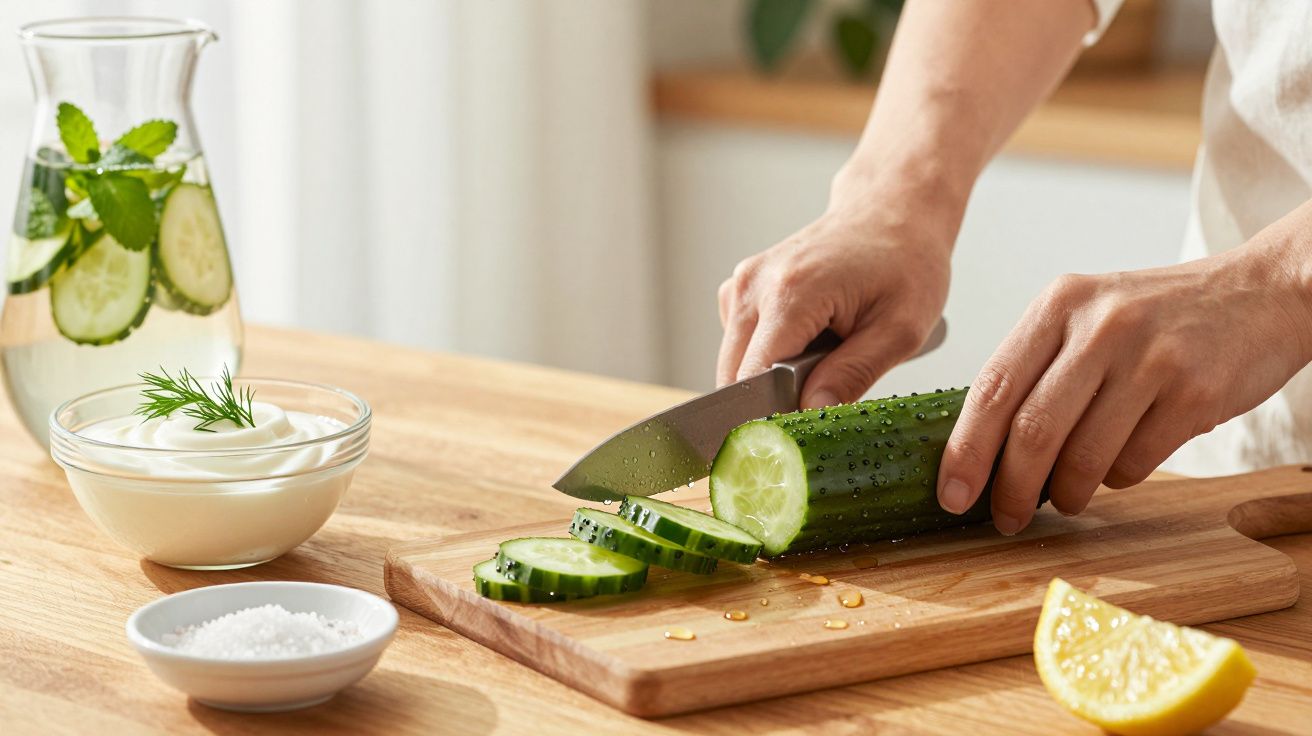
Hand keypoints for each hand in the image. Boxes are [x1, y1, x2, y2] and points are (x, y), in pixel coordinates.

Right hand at [717, 175, 956, 407]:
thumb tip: (811, 413)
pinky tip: (803, 345)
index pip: (751, 381)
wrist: (892, 211)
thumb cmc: (905, 263)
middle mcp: (753, 286)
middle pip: (732, 377)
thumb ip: (853, 375)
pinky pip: (738, 344)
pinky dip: (764, 357)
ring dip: (766, 380)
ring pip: (732, 363)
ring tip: (819, 362)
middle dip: (768, 402)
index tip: (796, 435)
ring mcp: (741, 283)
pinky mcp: (740, 288)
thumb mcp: (900, 329)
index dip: (769, 416)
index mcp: (790, 295)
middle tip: (818, 401)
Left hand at [936, 232, 1311, 534]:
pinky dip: (1117, 478)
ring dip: (1067, 494)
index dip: (966, 450)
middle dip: (1010, 489)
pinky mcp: (1195, 393)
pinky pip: (1135, 462)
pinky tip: (1120, 464)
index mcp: (1059, 304)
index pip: (993, 387)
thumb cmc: (1157, 318)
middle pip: (1032, 430)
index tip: (951, 494)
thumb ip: (1037, 368)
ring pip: (1084, 456)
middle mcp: (1100, 325)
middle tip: (1005, 518)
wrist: (1261, 293)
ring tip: (1066, 499)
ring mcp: (1150, 358)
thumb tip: (981, 448)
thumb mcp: (1087, 316)